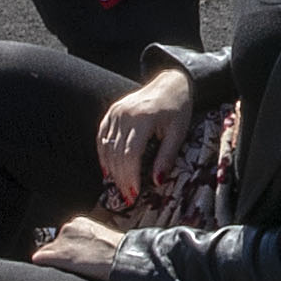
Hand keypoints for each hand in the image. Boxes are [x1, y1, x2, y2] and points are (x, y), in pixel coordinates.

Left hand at [26, 212, 138, 280]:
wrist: (122, 259)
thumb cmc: (119, 252)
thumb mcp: (105, 239)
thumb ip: (92, 239)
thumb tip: (90, 248)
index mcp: (80, 222)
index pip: (66, 236)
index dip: (70, 248)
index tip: (77, 256)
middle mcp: (68, 227)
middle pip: (55, 243)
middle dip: (61, 253)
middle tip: (75, 265)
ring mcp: (62, 241)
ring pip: (48, 251)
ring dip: (55, 261)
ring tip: (71, 270)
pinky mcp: (57, 256)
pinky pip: (40, 259)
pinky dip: (43, 265)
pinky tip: (48, 270)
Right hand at [88, 67, 204, 213]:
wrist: (170, 82)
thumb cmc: (178, 108)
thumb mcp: (178, 133)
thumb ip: (167, 156)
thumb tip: (157, 181)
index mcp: (143, 119)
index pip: (131, 154)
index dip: (131, 176)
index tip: (134, 194)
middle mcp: (125, 114)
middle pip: (117, 154)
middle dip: (121, 179)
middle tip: (128, 198)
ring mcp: (115, 112)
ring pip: (107, 147)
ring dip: (112, 171)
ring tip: (120, 188)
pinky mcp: (111, 112)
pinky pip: (102, 137)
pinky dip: (103, 156)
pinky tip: (108, 171)